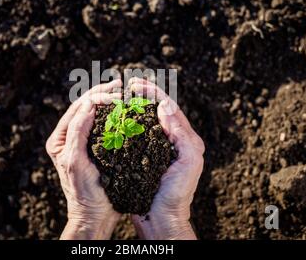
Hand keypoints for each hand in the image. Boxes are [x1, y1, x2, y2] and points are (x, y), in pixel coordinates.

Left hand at [45, 80, 121, 239]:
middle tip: (119, 86)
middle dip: (101, 94)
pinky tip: (123, 110)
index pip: (77, 109)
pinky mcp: (96, 148)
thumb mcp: (76, 161)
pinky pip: (103, 126)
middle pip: (85, 108)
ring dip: (107, 102)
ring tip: (121, 92)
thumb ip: (77, 132)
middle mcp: (69, 138)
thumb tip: (88, 105)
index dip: (95, 97)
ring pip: (94, 114)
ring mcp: (83, 142)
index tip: (114, 94)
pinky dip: (112, 115)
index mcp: (59, 139)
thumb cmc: (83, 192)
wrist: (94, 215)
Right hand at [128, 77, 204, 239]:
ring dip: (135, 107)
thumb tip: (166, 107)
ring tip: (122, 97)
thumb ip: (182, 134)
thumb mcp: (188, 163)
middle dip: (145, 94)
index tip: (137, 84)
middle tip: (129, 84)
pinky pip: (137, 136)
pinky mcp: (145, 158)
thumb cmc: (177, 194)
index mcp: (186, 139)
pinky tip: (117, 120)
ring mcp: (158, 149)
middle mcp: (173, 141)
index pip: (169, 108)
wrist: (162, 219)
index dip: (154, 93)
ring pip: (146, 121)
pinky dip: (128, 124)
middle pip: (158, 110)